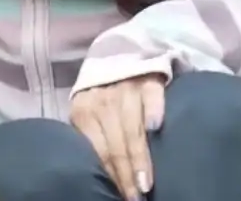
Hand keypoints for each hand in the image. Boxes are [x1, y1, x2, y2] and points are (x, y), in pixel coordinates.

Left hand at [68, 72, 165, 199]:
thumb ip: (95, 137)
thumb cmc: (105, 97)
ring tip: (146, 183)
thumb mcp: (91, 114)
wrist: (122, 55)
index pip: (99, 150)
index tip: (123, 196)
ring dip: (140, 157)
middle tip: (136, 198)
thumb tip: (102, 174)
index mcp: (84, 110)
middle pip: (116, 144)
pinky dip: (153, 111)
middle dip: (126, 175)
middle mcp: (103, 99)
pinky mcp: (150, 79)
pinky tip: (156, 128)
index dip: (112, 176)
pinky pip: (151, 97)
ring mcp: (126, 88)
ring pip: (132, 127)